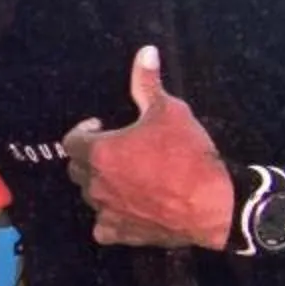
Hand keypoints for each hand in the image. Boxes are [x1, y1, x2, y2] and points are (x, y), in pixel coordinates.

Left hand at [63, 46, 233, 248]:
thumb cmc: (188, 154)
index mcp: (101, 152)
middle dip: (90, 157)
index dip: (83, 132)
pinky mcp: (122, 234)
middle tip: (114, 150)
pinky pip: (103, 227)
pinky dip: (110, 218)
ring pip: (90, 197)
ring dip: (100, 185)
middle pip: (77, 169)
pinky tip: (126, 209)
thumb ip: (149, 83)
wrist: (213, 204)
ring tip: (123, 176)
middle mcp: (96, 184)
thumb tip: (145, 51)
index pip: (71, 142)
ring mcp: (107, 212)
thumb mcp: (170, 111)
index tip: (101, 126)